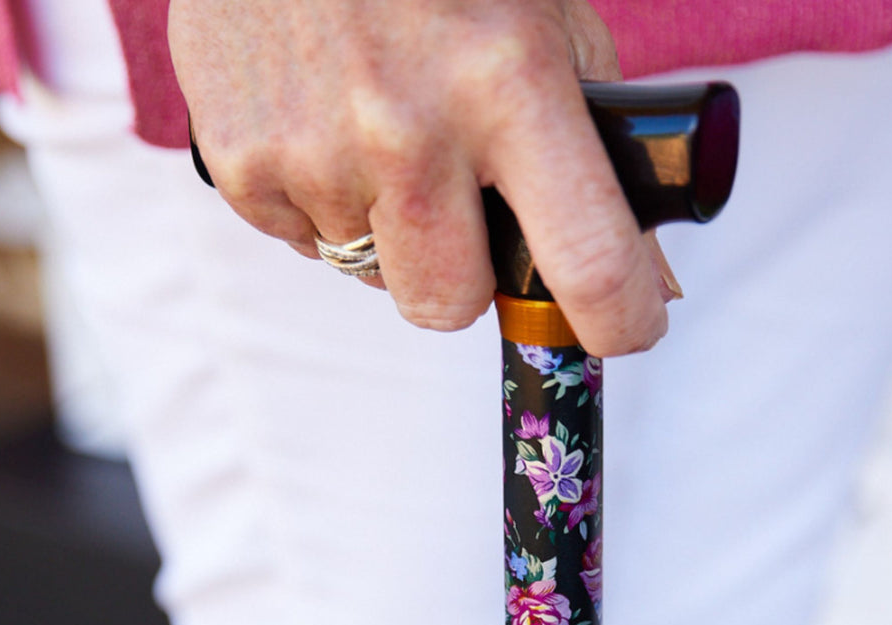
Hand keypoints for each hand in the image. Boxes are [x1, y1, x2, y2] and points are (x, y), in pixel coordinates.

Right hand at [169, 0, 672, 356]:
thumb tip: (650, 284)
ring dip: (389, 232)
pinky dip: (323, 205)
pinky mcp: (241, 161)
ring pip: (372, 274)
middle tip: (466, 212)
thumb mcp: (549, 28)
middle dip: (467, 279)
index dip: (619, 321)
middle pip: (451, 305)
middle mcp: (409, 130)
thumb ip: (604, 154)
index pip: (588, 262)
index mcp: (510, 85)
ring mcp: (314, 151)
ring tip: (384, 135)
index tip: (624, 327)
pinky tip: (327, 124)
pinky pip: (302, 243)